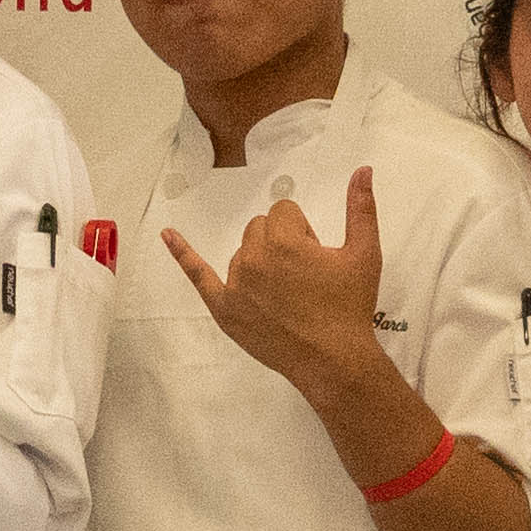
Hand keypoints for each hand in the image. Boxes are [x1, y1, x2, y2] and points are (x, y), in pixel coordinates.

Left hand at [160, 167, 390, 403]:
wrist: (334, 361)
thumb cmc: (350, 308)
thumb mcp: (364, 254)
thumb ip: (361, 208)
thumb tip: (362, 170)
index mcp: (284, 240)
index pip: (284, 211)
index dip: (303, 232)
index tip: (316, 258)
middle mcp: (254, 258)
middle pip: (260, 228)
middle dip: (281, 242)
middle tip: (304, 277)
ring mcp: (235, 284)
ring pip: (242, 252)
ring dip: (260, 262)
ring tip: (286, 294)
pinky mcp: (224, 308)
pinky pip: (198, 275)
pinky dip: (182, 254)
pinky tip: (167, 235)